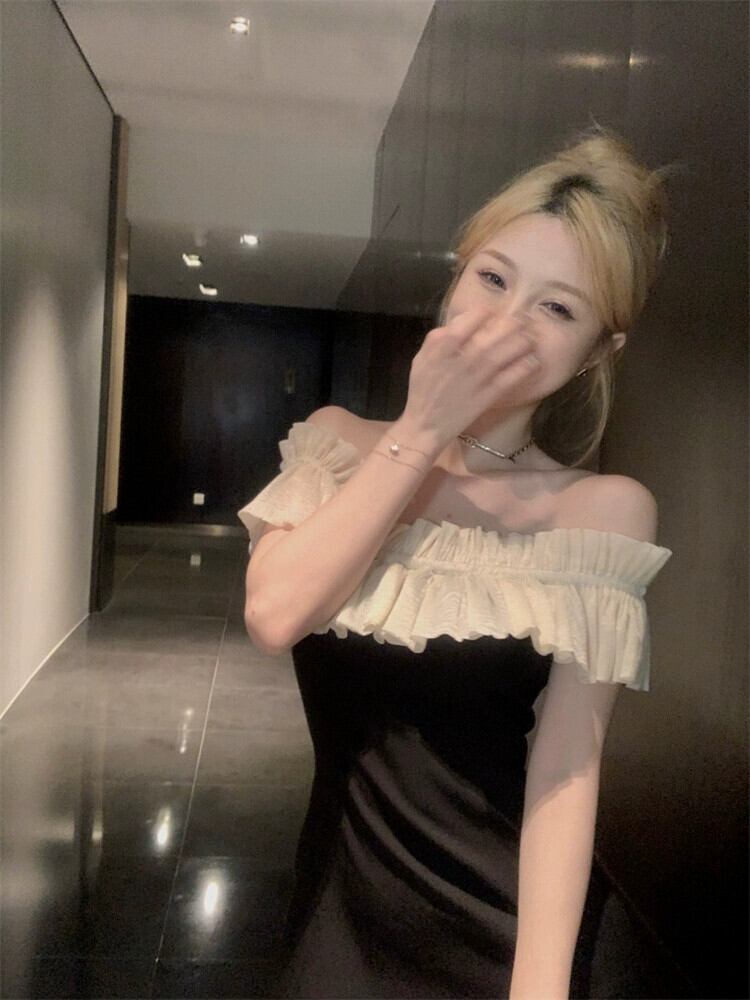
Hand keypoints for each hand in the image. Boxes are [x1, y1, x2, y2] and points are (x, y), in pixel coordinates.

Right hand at [402, 306, 541, 447]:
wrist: (425, 425)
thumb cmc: (423, 390)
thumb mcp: (422, 359)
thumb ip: (438, 338)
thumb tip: (462, 321)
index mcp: (443, 347)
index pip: (473, 317)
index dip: (488, 313)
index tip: (495, 315)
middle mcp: (462, 359)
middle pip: (495, 333)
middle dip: (512, 324)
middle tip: (520, 323)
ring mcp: (477, 378)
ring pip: (507, 352)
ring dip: (522, 343)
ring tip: (529, 340)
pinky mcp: (487, 396)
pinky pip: (511, 377)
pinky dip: (524, 367)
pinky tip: (531, 361)